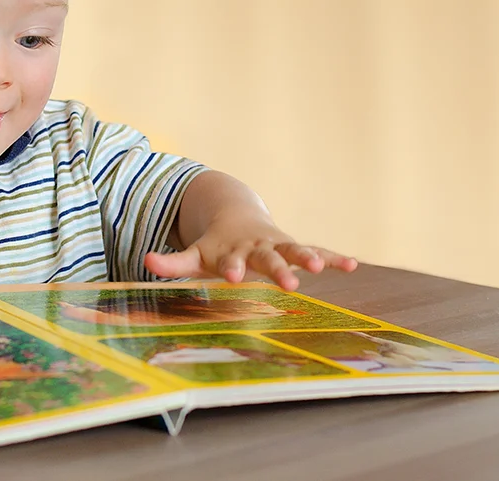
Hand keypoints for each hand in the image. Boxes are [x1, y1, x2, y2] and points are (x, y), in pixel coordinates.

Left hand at [143, 212, 356, 290]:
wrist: (236, 214)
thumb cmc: (215, 245)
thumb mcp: (194, 254)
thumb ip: (173, 262)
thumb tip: (145, 261)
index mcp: (231, 250)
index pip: (230, 260)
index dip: (231, 267)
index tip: (232, 276)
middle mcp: (256, 246)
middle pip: (267, 258)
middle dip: (277, 269)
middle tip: (290, 284)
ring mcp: (277, 245)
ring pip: (295, 250)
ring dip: (309, 257)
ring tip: (322, 267)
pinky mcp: (293, 247)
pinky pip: (317, 250)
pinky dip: (334, 257)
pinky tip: (353, 265)